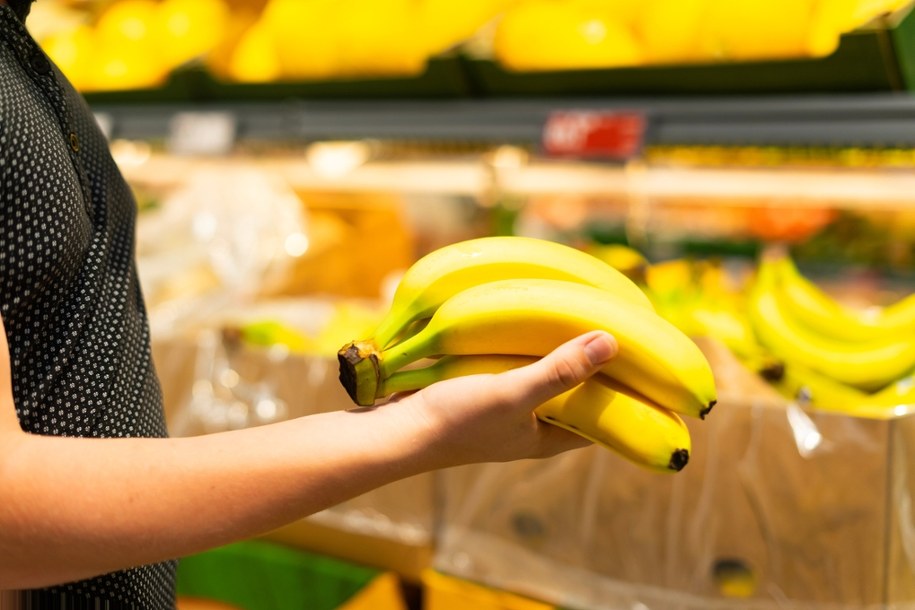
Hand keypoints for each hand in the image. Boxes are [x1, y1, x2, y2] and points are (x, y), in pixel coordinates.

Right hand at [389, 330, 617, 466]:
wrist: (396, 429)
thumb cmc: (456, 421)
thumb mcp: (513, 394)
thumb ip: (560, 371)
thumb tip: (612, 341)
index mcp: (549, 437)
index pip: (605, 417)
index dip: (628, 392)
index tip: (648, 359)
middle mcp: (534, 424)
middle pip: (579, 392)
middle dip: (596, 363)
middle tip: (615, 322)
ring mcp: (508, 407)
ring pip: (547, 375)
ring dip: (560, 349)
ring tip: (579, 312)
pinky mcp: (485, 389)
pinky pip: (518, 364)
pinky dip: (528, 344)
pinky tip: (529, 318)